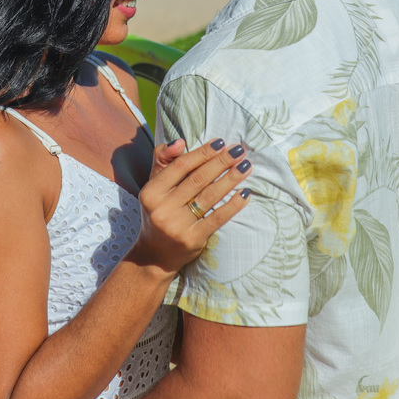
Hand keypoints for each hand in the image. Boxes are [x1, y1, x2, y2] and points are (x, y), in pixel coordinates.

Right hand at [126, 139, 251, 274]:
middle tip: (239, 151)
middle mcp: (162, 208)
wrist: (155, 255)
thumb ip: (163, 160)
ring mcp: (177, 226)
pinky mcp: (193, 239)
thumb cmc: (159, 212)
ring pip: (209, 196)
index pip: (181, 166)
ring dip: (230, 179)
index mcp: (151, 192)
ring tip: (246, 166)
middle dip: (221, 163)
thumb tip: (180, 142)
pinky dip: (233, 205)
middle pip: (198, 179)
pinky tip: (245, 193)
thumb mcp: (154, 186)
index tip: (221, 142)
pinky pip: (217, 218)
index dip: (202, 153)